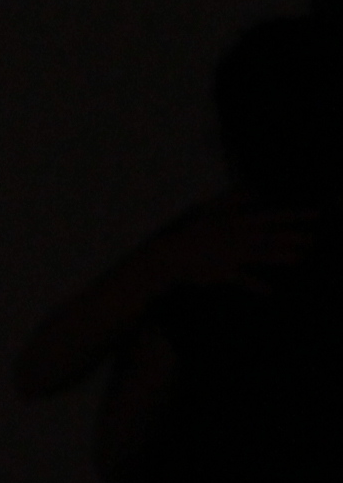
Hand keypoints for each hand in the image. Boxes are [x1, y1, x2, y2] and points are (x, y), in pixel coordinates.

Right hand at [140, 198, 320, 288]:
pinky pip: (242, 280)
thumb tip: (251, 191)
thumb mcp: (208, 209)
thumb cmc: (187, 231)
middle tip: (312, 239)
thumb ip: (231, 200)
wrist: (167, 255)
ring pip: (260, 255)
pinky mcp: (222, 273)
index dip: (294, 215)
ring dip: (279, 256)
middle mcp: (238, 238)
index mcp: (237, 222)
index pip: (272, 216)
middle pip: (270, 237)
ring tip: (298, 257)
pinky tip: (270, 291)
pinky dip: (255, 286)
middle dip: (292, 237)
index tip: (314, 214)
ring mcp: (231, 256)